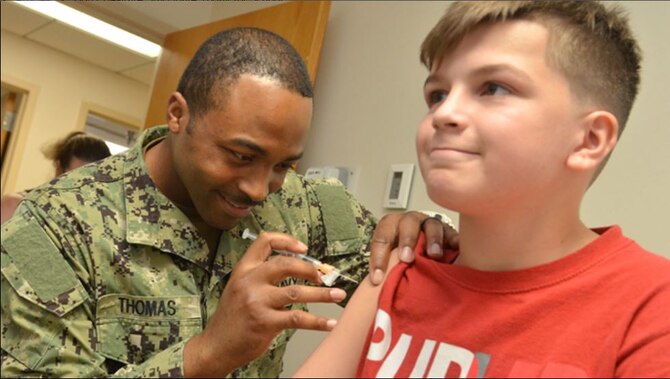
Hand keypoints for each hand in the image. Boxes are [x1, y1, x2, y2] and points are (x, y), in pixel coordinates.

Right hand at [183, 231, 346, 377]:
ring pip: (297, 292)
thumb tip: (298, 268)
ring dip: (322, 294)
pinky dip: (318, 321)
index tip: (304, 249)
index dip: (287, 241)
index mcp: (244, 270)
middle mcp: (250, 282)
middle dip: (310, 268)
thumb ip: (261, 276)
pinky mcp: (265, 322)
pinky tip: (330, 323)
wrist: (216, 346)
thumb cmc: (232, 317)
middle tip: (323, 275)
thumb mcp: (239, 287)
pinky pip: (298, 319)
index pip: (265, 242)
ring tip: (338, 295)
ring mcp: (257, 302)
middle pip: (285, 263)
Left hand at [368, 211, 458, 284]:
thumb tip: (373, 289)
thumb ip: (384, 268)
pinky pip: (453, 234)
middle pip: (408, 224)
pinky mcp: (449, 232)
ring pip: (432, 226)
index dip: (379, 258)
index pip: (382, 237)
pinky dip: (454, 241)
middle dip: (407, 240)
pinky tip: (456, 249)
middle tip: (407, 259)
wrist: (422, 248)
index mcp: (391, 225)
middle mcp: (411, 221)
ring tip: (434, 256)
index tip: (378, 279)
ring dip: (432, 240)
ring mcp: (431, 224)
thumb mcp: (390, 258)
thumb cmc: (402, 255)